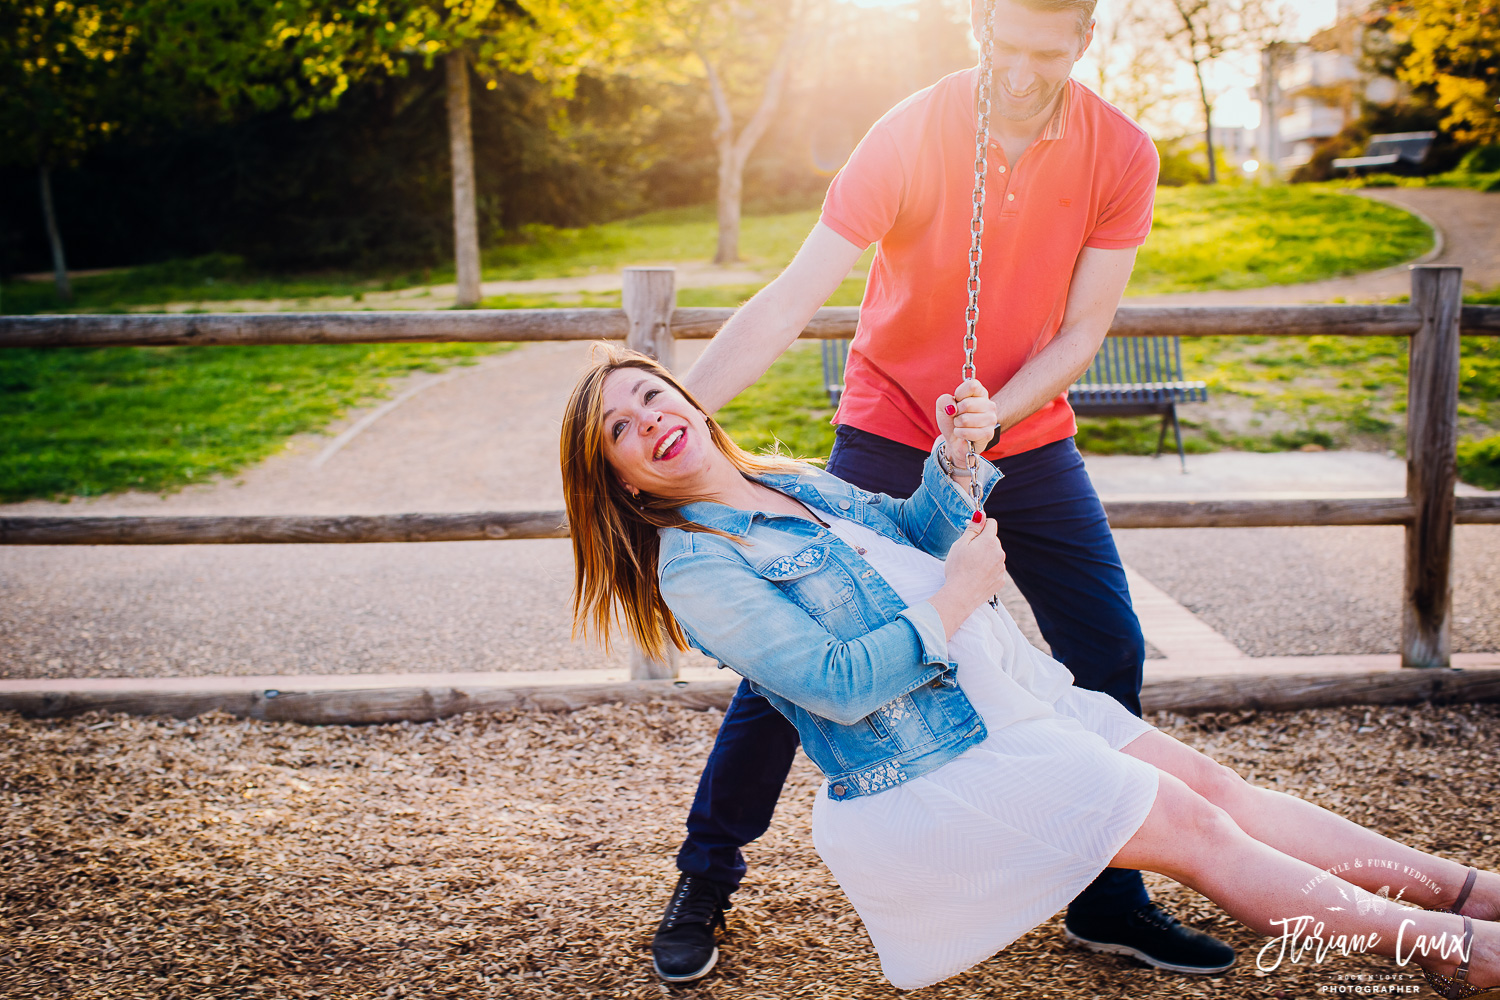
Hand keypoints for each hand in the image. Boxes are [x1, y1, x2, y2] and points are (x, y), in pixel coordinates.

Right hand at [929, 513, 1006, 637]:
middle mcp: (1000, 552)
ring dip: (986, 557)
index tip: (973, 532)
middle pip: (993, 540)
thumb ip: (973, 528)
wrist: (961, 595)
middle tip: (968, 553)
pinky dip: (988, 570)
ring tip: (971, 567)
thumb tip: (981, 515)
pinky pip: (996, 569)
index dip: (981, 526)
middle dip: (983, 543)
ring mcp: (1002, 567)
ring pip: (994, 555)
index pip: (992, 523)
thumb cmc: (957, 569)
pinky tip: (977, 576)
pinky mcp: (1001, 580)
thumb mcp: (960, 544)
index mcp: (989, 541)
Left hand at [935, 378, 997, 471]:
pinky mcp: (988, 434)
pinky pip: (967, 432)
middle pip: (967, 404)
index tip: (957, 401)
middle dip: (956, 413)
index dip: (959, 394)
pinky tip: (963, 434)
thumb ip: (944, 400)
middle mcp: (989, 404)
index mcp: (980, 393)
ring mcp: (991, 419)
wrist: (954, 440)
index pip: (972, 385)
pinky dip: (959, 433)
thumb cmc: (951, 420)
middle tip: (959, 416)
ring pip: (966, 420)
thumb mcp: (942, 406)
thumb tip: (953, 408)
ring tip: (961, 425)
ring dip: (957, 424)